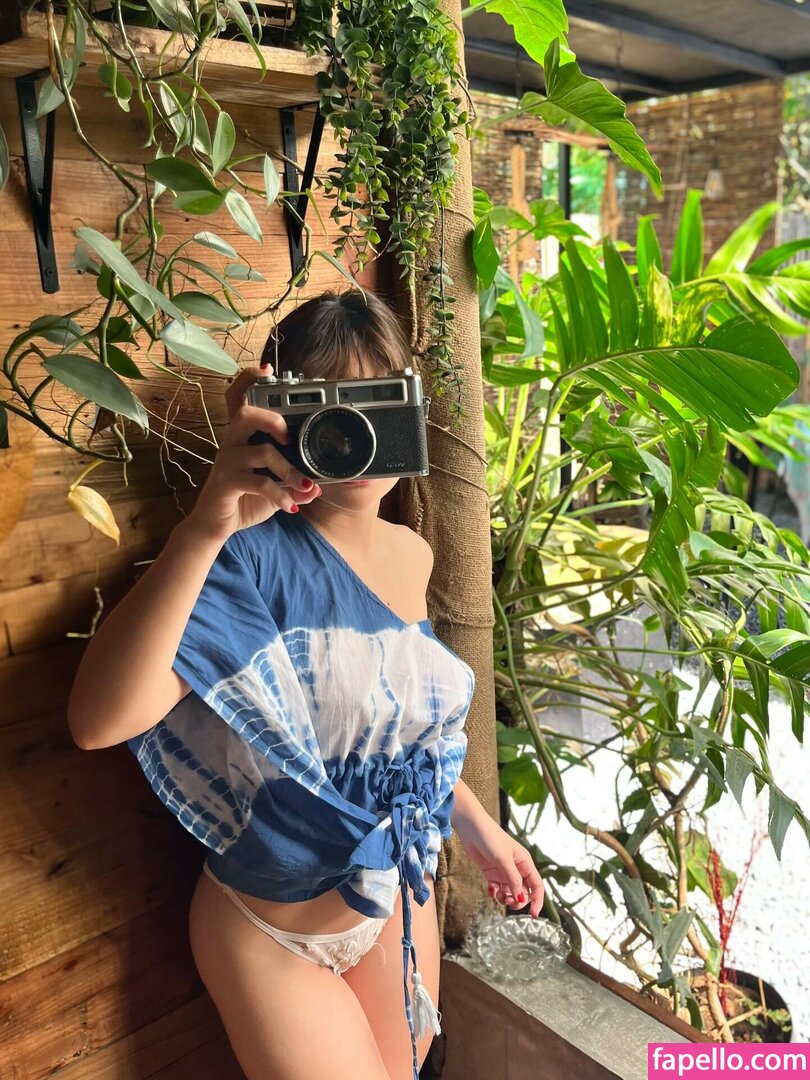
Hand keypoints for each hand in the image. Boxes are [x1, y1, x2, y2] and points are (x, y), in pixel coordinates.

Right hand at [187, 366, 321, 543]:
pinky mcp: (227, 482)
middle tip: (290, 438)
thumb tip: (317, 486)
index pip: (238, 397)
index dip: (249, 379)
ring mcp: (228, 461)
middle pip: (246, 414)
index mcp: (242, 435)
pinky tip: (292, 506)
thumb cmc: (244, 497)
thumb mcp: (274, 486)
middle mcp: (232, 443)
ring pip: (262, 451)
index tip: (267, 369)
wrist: (216, 524)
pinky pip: (258, 483)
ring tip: (305, 486)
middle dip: (273, 420)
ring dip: (289, 470)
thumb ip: (294, 482)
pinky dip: (280, 495)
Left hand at [455, 810, 544, 917]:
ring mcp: (503, 871)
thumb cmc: (490, 838)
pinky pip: (497, 888)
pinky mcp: (491, 872)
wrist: (471, 827)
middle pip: (523, 891)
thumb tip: (521, 899)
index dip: (537, 900)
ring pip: (510, 892)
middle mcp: (516, 868)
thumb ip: (513, 879)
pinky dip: (495, 893)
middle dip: (518, 900)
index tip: (534, 914)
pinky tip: (490, 890)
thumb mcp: (504, 859)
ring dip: (505, 898)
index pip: (536, 885)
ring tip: (498, 896)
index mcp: (524, 862)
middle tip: (509, 902)